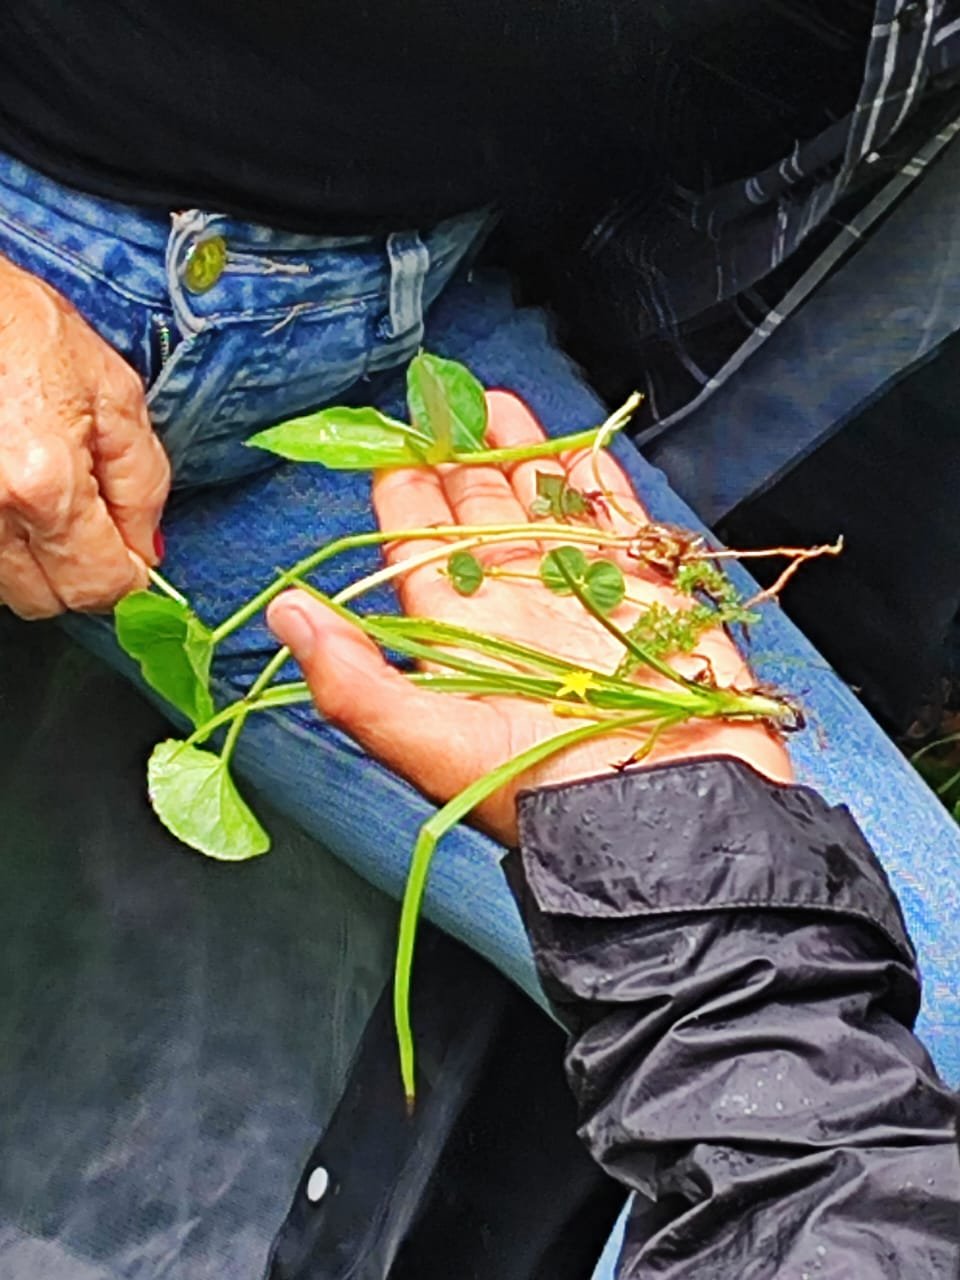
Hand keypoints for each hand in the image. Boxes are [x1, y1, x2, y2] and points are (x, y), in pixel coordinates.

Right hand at [0, 254, 170, 616]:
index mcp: (45, 486)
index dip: (127, 578)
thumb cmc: (23, 330)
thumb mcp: (114, 395)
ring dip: (32, 561)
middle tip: (89, 521)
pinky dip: (1, 542)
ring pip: (5, 588)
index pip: (99, 586)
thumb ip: (142, 484)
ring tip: (40, 494)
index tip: (134, 559)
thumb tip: (148, 550)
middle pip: (45, 601)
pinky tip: (11, 495)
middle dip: (77, 573)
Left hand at [268, 391, 791, 844]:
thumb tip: (285, 613)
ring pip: (542, 507)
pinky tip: (579, 447)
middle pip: (478, 515)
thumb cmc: (546, 788)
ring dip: (522, 455)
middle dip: (459, 458)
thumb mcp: (431, 742)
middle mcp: (516, 608)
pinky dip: (597, 482)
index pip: (419, 548)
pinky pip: (614, 521)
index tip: (390, 444)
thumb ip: (354, 679)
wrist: (666, 813)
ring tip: (498, 404)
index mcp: (462, 634)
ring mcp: (580, 594)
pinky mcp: (644, 589)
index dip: (402, 494)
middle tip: (441, 402)